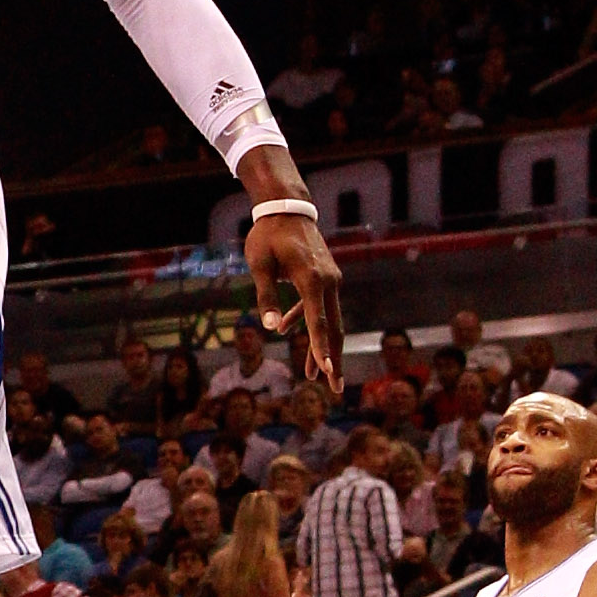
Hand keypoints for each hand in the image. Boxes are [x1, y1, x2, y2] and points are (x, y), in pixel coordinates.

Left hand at [246, 199, 344, 392]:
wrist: (286, 208)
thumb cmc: (268, 235)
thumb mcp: (260, 265)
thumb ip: (266, 296)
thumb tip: (272, 328)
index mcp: (312, 279)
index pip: (318, 322)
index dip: (322, 349)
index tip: (329, 372)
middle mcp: (328, 281)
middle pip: (333, 327)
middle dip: (334, 359)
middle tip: (336, 389)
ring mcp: (330, 279)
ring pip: (329, 319)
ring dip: (321, 346)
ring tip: (314, 375)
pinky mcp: (325, 277)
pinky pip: (319, 306)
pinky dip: (307, 321)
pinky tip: (287, 330)